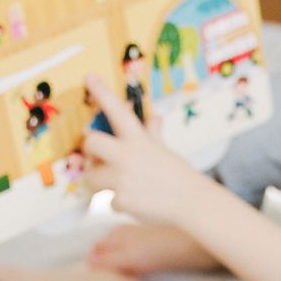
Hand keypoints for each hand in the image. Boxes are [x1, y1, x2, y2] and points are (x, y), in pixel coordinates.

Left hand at [79, 75, 209, 226]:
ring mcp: (121, 179)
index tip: (89, 77)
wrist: (191, 202)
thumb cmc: (178, 174)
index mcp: (138, 139)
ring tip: (121, 184)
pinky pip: (109, 200)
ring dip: (101, 180)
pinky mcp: (121, 201)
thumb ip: (153, 133)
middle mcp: (127, 156)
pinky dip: (120, 203)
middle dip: (90, 149)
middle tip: (98, 156)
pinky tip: (137, 201)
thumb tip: (154, 117)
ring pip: (92, 176)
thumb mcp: (164, 149)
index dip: (101, 92)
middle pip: (90, 143)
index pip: (116, 110)